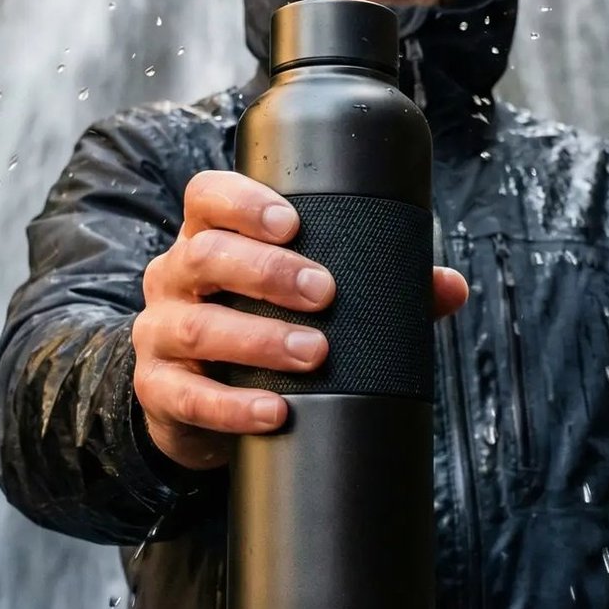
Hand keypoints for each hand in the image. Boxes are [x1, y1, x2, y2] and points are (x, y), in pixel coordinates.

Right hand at [131, 169, 468, 472]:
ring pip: (197, 327)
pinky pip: (189, 398)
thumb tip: (449, 287)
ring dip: (259, 339)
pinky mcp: (158, 391)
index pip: (207, 197)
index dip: (243, 202)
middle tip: (325, 293)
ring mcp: (158, 334)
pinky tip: (275, 411)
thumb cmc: (256, 326)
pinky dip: (235, 407)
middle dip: (268, 272)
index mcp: (207, 237)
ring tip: (314, 352)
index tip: (292, 222)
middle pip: (205, 256)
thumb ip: (374, 287)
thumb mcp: (299, 299)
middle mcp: (174, 277)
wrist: (193, 400)